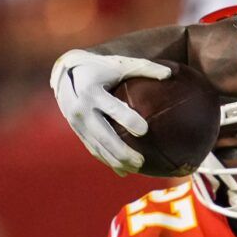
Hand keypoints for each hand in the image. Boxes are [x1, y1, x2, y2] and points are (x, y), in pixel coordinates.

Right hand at [50, 49, 171, 172]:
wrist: (65, 72)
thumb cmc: (100, 67)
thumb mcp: (120, 64)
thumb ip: (145, 68)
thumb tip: (170, 73)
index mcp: (92, 91)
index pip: (112, 108)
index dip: (127, 119)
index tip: (144, 130)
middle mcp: (81, 109)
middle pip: (103, 135)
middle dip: (122, 151)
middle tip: (141, 162)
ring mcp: (77, 122)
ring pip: (98, 147)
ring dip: (116, 161)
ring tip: (137, 169)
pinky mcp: (77, 131)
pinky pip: (93, 149)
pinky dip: (107, 161)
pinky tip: (123, 171)